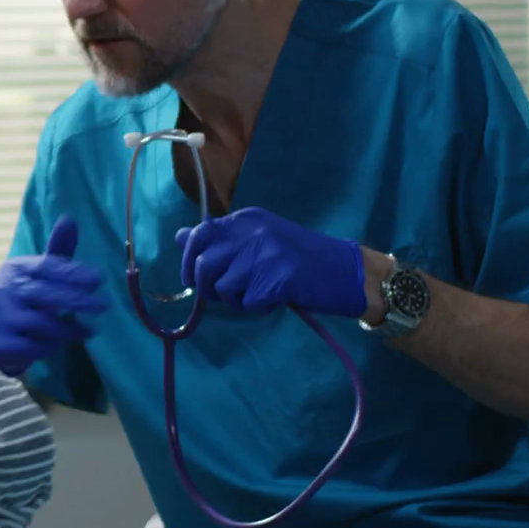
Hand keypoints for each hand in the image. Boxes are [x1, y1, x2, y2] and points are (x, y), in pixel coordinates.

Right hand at [0, 215, 109, 376]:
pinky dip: (48, 347)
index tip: (99, 278)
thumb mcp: (38, 274)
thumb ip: (57, 251)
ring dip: (66, 329)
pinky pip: (30, 347)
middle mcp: (2, 289)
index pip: (45, 266)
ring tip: (87, 331)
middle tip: (103, 305)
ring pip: (38, 323)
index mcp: (14, 269)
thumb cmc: (23, 300)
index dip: (72, 272)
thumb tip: (70, 218)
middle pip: (42, 294)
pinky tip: (59, 345)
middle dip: (75, 299)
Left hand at [176, 207, 366, 317]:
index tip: (193, 278)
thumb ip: (222, 239)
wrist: (348, 272)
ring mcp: (265, 254)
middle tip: (230, 293)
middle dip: (209, 287)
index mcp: (246, 219)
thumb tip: (180, 236)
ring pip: (223, 289)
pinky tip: (275, 298)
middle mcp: (252, 232)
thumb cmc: (302, 257)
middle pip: (204, 266)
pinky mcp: (277, 280)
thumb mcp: (259, 238)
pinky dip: (257, 308)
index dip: (189, 261)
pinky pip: (247, 304)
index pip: (199, 235)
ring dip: (235, 300)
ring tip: (258, 293)